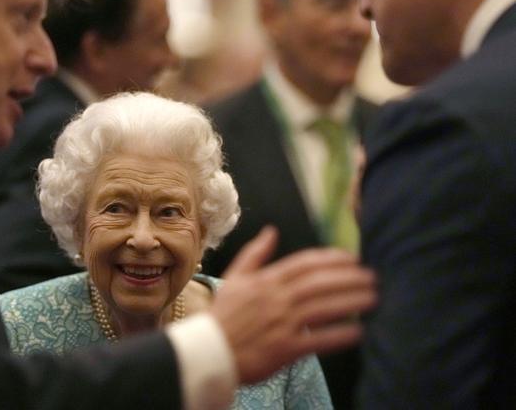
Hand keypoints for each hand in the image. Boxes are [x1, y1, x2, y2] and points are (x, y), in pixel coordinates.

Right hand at [210, 226, 376, 383]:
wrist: (209, 351)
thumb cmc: (223, 315)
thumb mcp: (234, 278)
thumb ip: (254, 253)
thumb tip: (271, 230)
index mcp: (265, 281)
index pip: (304, 263)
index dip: (332, 259)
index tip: (353, 258)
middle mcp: (276, 299)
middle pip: (319, 283)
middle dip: (349, 278)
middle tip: (372, 277)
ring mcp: (282, 324)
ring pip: (323, 308)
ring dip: (351, 301)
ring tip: (373, 298)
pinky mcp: (285, 349)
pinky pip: (318, 341)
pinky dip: (339, 335)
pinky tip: (359, 332)